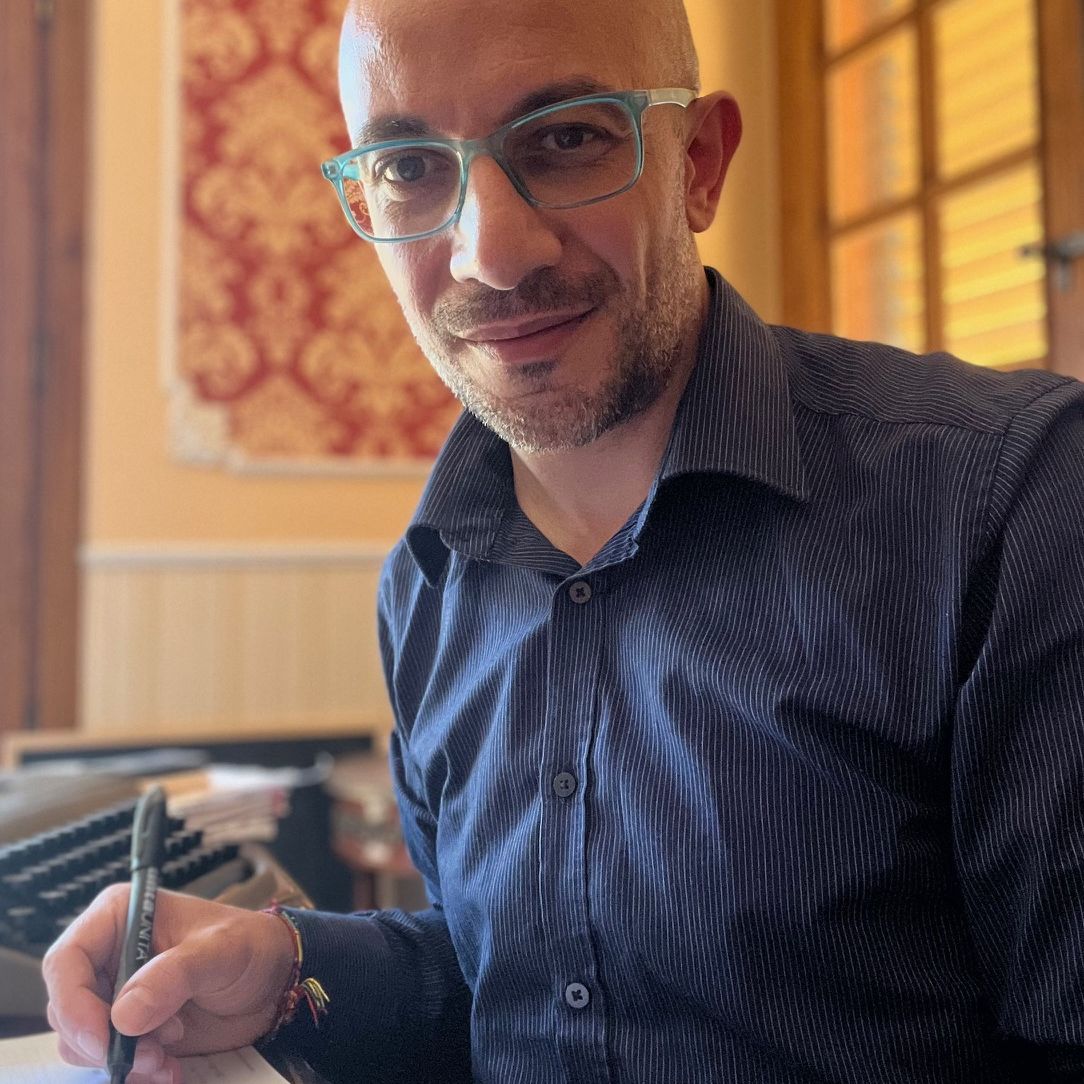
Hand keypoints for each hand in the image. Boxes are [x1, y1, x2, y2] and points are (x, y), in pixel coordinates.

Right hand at [42, 884, 295, 1083]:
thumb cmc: (250, 946)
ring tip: (168, 1056)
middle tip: (150, 1052)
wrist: (274, 982)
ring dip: (122, 1057)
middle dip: (103, 1039)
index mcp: (121, 917)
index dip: (72, 1002)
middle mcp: (110, 955)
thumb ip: (175, 974)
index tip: (102, 1038)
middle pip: (68, 1006)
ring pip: (84, 1039)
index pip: (67, 959)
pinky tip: (169, 1068)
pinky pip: (109, 1058)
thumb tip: (124, 1014)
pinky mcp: (130, 1028)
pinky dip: (134, 1070)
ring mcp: (117, 994)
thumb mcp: (221, 950)